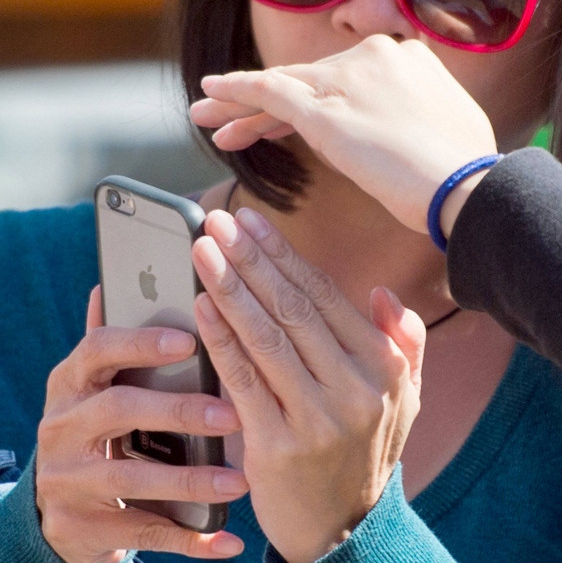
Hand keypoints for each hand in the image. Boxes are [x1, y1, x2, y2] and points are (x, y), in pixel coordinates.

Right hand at [36, 287, 246, 561]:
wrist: (65, 509)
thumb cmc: (104, 431)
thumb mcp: (101, 387)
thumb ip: (115, 346)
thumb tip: (111, 283)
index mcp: (72, 384)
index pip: (97, 350)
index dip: (141, 343)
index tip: (190, 339)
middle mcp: (62, 429)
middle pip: (118, 410)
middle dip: (178, 411)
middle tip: (233, 416)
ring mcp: (69, 482)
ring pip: (133, 478)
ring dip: (192, 479)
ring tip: (240, 480)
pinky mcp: (87, 528)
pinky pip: (146, 532)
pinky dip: (193, 538)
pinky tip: (231, 539)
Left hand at [191, 35, 498, 233]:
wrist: (464, 185)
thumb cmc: (466, 171)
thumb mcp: (453, 124)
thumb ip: (426, 113)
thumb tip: (420, 128)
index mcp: (410, 57)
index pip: (348, 76)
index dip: (320, 99)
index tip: (298, 121)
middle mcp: (376, 56)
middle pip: (311, 78)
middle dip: (270, 103)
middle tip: (232, 116)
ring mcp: (348, 80)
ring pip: (284, 85)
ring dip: (241, 104)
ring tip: (207, 116)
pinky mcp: (324, 108)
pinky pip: (268, 92)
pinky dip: (235, 92)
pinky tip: (209, 95)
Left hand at [191, 208, 425, 562]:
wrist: (344, 529)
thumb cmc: (366, 451)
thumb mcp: (405, 397)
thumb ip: (402, 343)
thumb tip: (382, 293)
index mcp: (383, 368)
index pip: (325, 297)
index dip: (284, 255)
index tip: (251, 222)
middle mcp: (355, 388)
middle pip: (292, 308)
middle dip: (250, 259)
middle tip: (216, 222)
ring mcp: (317, 418)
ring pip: (266, 337)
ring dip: (229, 288)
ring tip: (201, 251)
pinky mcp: (278, 446)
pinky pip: (244, 380)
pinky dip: (220, 339)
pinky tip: (200, 307)